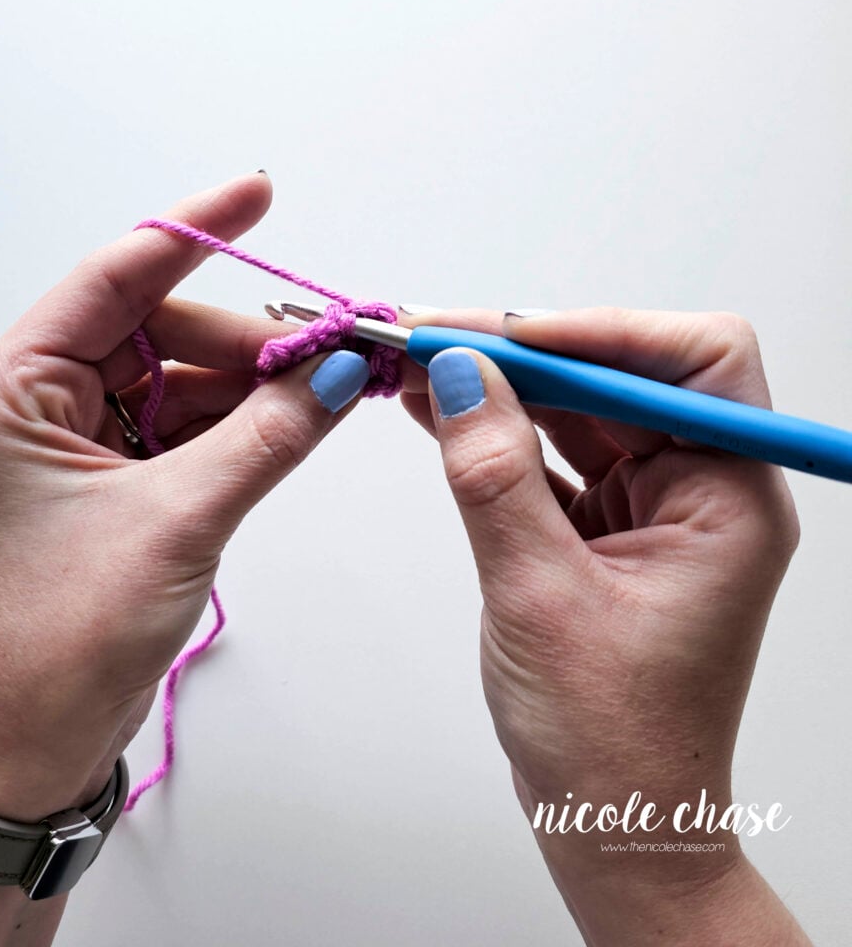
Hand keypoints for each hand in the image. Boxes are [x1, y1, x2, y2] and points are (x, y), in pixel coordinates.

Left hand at [0, 173, 370, 821]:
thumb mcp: (178, 521)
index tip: (257, 193)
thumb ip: (268, 435)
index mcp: (10, 389)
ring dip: (256, 383)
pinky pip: (190, 422)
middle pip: (163, 331)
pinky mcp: (114, 474)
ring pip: (185, 378)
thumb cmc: (62, 639)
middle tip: (334, 350)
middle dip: (249, 340)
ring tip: (332, 385)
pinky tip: (296, 418)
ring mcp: (79, 437)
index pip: (115, 279)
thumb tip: (341, 368)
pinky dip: (245, 421)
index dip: (195, 232)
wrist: (34, 739)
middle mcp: (37, 399)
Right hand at [399, 307, 807, 943]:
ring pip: (580, 412)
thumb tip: (459, 376)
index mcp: (731, 502)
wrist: (611, 822)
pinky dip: (497, 433)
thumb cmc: (609, 739)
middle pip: (621, 378)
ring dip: (503, 388)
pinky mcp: (605, 531)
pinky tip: (439, 412)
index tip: (507, 334)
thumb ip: (494, 475)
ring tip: (421, 365)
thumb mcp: (538, 595)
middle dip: (528, 353)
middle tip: (435, 336)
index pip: (695, 362)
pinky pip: (552, 457)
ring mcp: (652, 510)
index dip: (602, 330)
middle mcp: (702, 493)